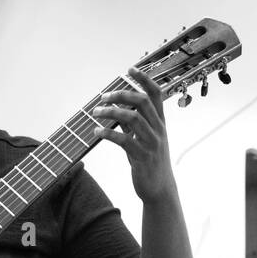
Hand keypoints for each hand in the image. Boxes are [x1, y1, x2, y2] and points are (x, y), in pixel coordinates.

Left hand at [91, 67, 177, 202]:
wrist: (159, 189)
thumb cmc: (150, 162)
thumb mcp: (143, 139)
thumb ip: (132, 123)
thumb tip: (115, 106)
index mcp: (160, 123)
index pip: (156, 94)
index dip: (144, 79)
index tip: (130, 68)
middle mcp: (158, 130)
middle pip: (142, 102)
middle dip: (121, 94)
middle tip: (103, 96)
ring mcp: (152, 143)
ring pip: (133, 118)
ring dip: (111, 112)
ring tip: (96, 112)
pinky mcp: (142, 157)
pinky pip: (124, 140)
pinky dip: (108, 134)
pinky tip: (96, 132)